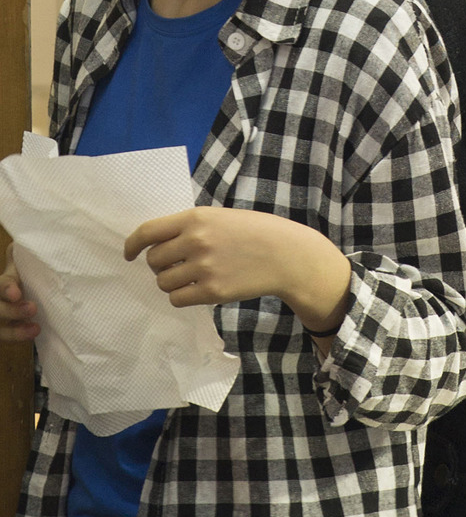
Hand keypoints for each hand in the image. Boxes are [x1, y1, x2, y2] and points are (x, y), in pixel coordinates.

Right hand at [0, 244, 39, 344]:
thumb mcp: (18, 270)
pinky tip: (31, 334)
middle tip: (32, 308)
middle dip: (12, 310)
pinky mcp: (2, 332)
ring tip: (35, 328)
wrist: (16, 299)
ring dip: (15, 330)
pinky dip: (17, 337)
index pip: (0, 285)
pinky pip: (5, 337)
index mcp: (0, 284)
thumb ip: (21, 259)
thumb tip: (22, 244)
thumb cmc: (20, 282)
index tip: (16, 293)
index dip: (6, 288)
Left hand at [123, 208, 352, 334]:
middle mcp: (195, 242)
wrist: (286, 255)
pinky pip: (178, 299)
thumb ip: (189, 227)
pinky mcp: (212, 292)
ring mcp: (203, 268)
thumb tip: (154, 245)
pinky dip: (181, 297)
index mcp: (195, 218)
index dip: (132, 245)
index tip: (128, 254)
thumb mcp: (219, 218)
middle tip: (175, 266)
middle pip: (154, 260)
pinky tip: (197, 290)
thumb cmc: (253, 233)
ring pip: (163, 282)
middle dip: (159, 265)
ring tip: (190, 278)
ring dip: (170, 282)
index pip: (148, 232)